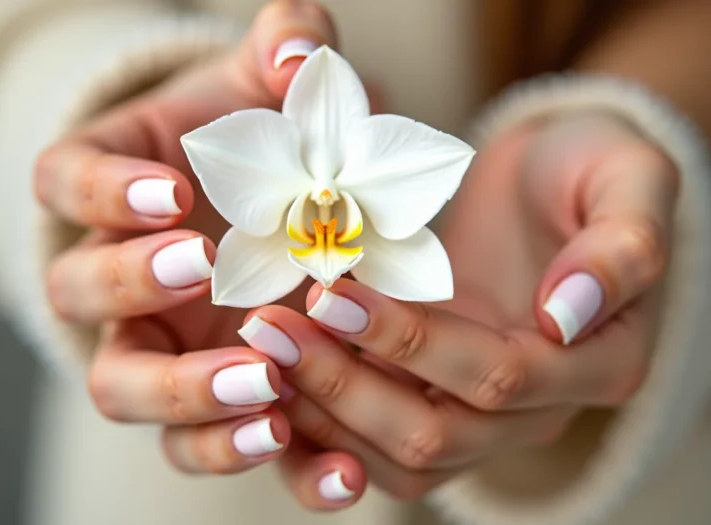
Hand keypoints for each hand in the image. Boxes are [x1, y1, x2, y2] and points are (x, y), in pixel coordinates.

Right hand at [33, 1, 341, 477]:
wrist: (289, 213)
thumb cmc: (264, 141)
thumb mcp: (275, 86)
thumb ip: (288, 46)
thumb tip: (302, 52)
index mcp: (114, 187)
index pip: (65, 181)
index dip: (103, 191)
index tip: (173, 193)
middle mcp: (116, 277)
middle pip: (78, 296)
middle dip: (132, 288)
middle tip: (205, 272)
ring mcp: (155, 346)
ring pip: (125, 392)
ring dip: (186, 398)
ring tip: (265, 394)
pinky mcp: (206, 401)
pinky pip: (202, 443)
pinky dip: (244, 453)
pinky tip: (309, 452)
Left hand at [241, 112, 677, 502]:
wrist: (548, 180)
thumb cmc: (590, 166)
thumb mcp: (629, 179)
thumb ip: (624, 246)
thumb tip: (566, 317)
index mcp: (600, 364)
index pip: (502, 378)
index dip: (414, 344)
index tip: (332, 294)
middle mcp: (540, 407)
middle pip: (437, 435)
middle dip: (346, 387)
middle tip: (271, 330)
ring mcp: (483, 412)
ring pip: (400, 457)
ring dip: (324, 412)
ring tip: (261, 351)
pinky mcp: (436, 396)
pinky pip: (376, 440)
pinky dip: (323, 419)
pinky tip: (273, 373)